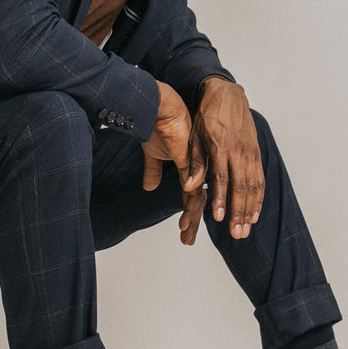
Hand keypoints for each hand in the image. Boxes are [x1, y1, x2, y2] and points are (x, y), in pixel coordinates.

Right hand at [141, 81, 206, 243]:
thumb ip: (153, 172)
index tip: (185, 233)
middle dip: (192, 222)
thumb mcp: (153, 154)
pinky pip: (192, 182)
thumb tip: (150, 187)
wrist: (158, 107)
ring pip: (196, 196)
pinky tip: (186, 213)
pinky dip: (189, 199)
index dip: (189, 216)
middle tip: (187, 241)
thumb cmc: (157, 126)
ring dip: (190, 215)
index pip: (192, 198)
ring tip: (184, 230)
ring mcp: (195, 165)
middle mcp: (195, 170)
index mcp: (189, 169)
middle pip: (197, 202)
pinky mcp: (191, 158)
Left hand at [185, 78, 263, 239]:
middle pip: (240, 187)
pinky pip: (259, 180)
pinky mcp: (256, 154)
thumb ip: (194, 163)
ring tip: (244, 230)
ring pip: (253, 186)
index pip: (221, 178)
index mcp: (220, 147)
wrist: (228, 95)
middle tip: (235, 234)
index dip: (220, 199)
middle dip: (238, 212)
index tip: (218, 218)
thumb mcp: (195, 137)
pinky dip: (258, 199)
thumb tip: (189, 186)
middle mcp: (238, 151)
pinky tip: (254, 214)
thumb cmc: (207, 117)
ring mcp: (250, 153)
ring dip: (249, 210)